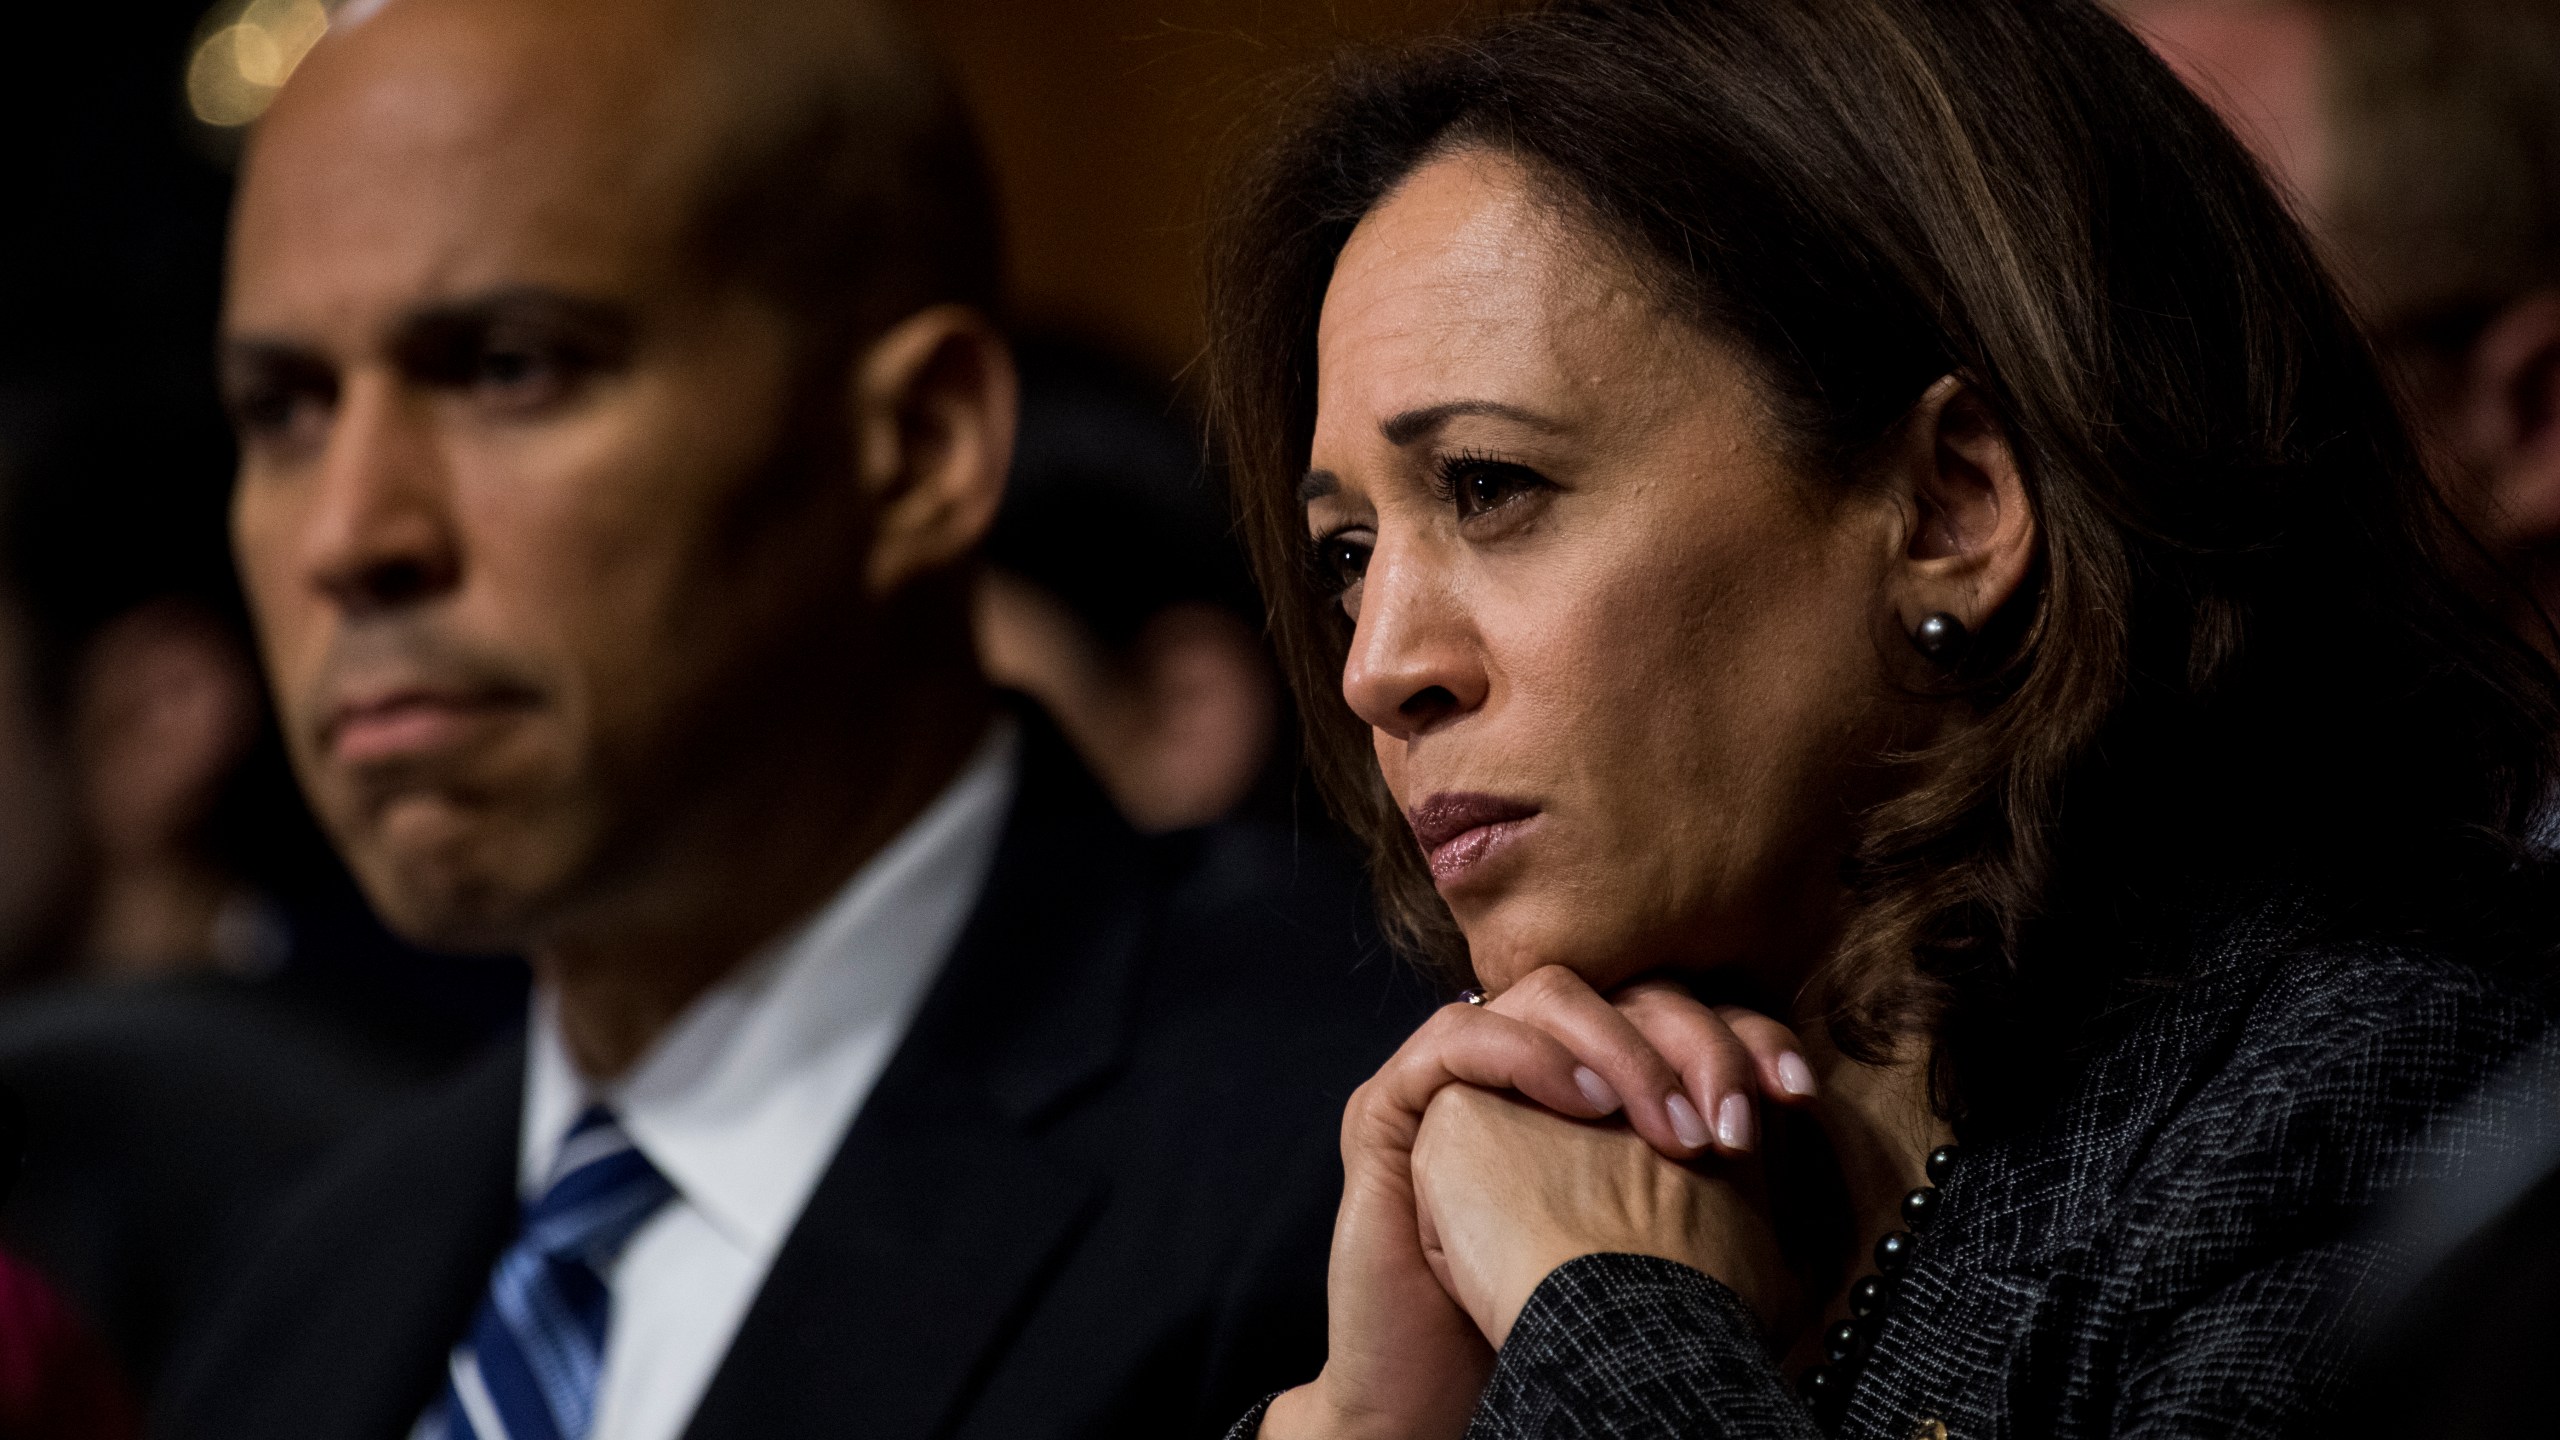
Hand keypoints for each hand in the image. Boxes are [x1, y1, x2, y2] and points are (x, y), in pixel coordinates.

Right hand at [1260, 967, 1812, 1438]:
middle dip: (1694, 1042)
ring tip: (1667, 1127)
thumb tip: (1797, 1130)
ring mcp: (1457, 1077)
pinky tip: (1584, 1106)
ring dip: (1621, 1048)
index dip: (1742, 1037)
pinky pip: (1458, 1036)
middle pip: (1621, 990)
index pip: (1676, 1013)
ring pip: (1548, 993)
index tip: (1795, 1093)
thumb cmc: (1556, 1328)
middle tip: (1731, 1123)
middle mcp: (1527, 1062)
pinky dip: (1529, 1054)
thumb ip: (1711, 1176)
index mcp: (1593, 1084)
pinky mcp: (1392, 1105)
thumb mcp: (1660, 1244)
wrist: (1449, 1390)